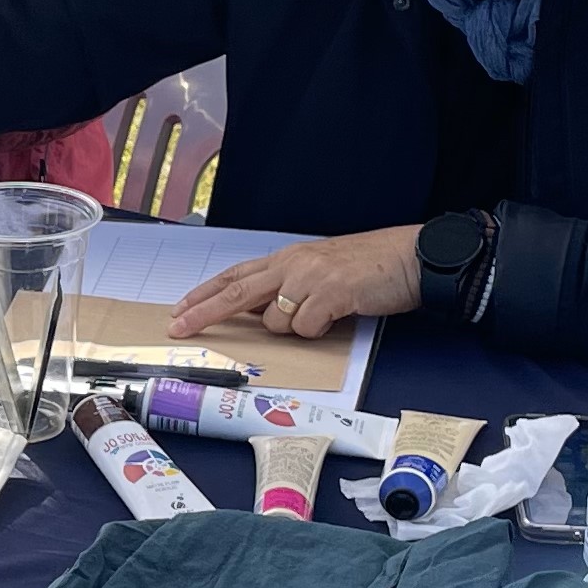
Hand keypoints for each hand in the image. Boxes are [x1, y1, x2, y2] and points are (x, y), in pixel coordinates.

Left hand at [170, 223, 423, 339]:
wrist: (408, 258)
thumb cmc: (368, 268)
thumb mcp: (320, 272)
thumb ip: (290, 287)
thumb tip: (263, 313)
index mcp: (287, 258)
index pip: (235, 274)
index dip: (205, 293)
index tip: (180, 308)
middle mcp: (292, 263)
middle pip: (236, 291)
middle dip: (203, 312)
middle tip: (178, 327)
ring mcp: (309, 276)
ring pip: (275, 320)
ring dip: (295, 328)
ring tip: (326, 313)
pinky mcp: (329, 292)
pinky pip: (305, 327)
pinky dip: (319, 330)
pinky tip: (339, 314)